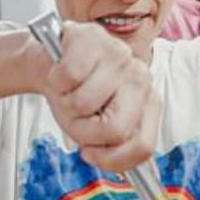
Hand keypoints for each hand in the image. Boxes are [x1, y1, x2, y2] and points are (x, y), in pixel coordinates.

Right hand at [35, 23, 161, 172]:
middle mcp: (141, 77)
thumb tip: (110, 158)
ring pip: (85, 104)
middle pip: (116, 129)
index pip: (143, 146)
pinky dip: (56, 82)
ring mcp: (119, 55)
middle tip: (76, 117)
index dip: (111, 160)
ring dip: (66, 104)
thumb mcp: (94, 129)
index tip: (91, 152)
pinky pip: (68, 78)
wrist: (51, 62)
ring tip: (68, 92)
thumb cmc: (76, 96)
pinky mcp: (91, 39)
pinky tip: (61, 74)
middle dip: (84, 131)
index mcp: (148, 102)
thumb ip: (112, 146)